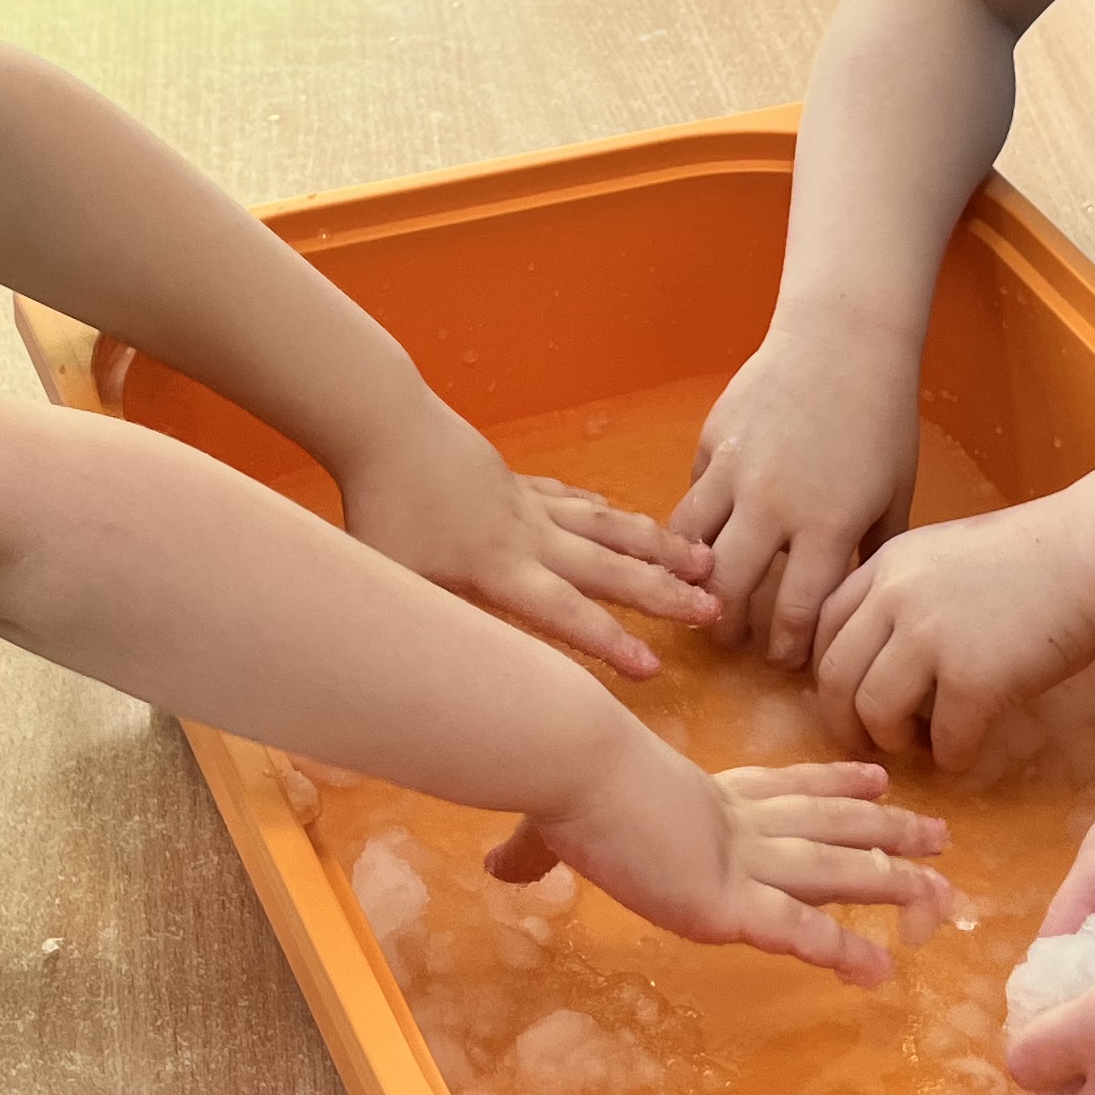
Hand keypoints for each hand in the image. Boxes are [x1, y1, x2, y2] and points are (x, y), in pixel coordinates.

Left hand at [337, 404, 717, 679]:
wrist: (383, 422)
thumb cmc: (379, 507)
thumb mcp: (391, 580)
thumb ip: (424, 622)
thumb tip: (437, 672)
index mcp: (499, 569)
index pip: (566, 613)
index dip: (610, 642)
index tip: (654, 668)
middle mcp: (528, 537)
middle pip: (609, 567)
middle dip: (665, 592)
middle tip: (715, 607)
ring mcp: (527, 505)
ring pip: (606, 527)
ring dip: (656, 546)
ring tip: (702, 559)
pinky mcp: (516, 482)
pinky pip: (573, 501)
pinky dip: (605, 513)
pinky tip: (619, 517)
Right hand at [487, 749, 949, 986]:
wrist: (573, 763)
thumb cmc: (562, 780)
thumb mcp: (552, 818)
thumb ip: (535, 850)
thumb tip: (495, 867)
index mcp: (706, 795)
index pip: (784, 790)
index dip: (833, 786)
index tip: (877, 781)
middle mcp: (738, 824)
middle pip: (828, 828)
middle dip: (887, 833)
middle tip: (940, 833)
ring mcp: (739, 862)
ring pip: (833, 874)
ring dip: (891, 883)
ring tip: (942, 894)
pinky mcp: (726, 903)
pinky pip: (795, 931)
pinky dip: (838, 949)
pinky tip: (877, 971)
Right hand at [667, 324, 922, 666]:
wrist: (844, 341)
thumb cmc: (881, 419)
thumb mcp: (893, 493)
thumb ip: (870, 553)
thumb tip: (851, 610)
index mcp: (826, 524)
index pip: (795, 611)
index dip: (787, 647)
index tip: (786, 659)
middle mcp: (772, 504)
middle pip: (729, 591)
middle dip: (728, 627)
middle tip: (734, 640)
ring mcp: (734, 470)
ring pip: (690, 547)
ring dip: (694, 582)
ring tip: (703, 598)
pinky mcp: (711, 442)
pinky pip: (690, 497)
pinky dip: (693, 525)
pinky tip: (705, 538)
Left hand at [810, 495, 1094, 766]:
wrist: (1093, 553)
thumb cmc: (1035, 555)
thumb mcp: (946, 553)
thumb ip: (907, 593)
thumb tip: (882, 655)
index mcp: (887, 564)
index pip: (824, 625)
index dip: (826, 671)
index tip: (841, 697)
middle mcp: (895, 597)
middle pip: (835, 675)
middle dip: (843, 720)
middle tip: (864, 741)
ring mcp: (931, 638)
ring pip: (875, 711)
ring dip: (891, 740)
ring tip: (917, 745)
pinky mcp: (973, 679)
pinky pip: (944, 739)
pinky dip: (950, 757)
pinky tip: (964, 754)